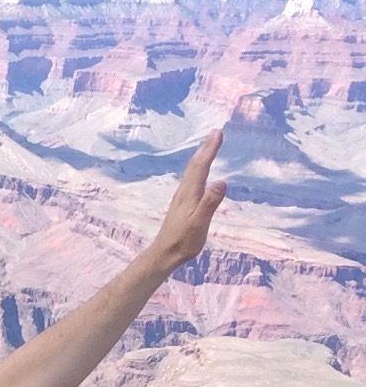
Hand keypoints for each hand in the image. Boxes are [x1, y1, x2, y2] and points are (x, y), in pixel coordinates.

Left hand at [147, 129, 227, 272]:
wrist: (165, 253)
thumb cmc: (184, 240)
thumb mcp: (199, 223)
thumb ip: (210, 203)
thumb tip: (222, 181)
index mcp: (189, 194)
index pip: (201, 167)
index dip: (210, 150)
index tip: (218, 133)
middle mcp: (183, 192)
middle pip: (195, 165)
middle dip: (206, 148)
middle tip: (215, 133)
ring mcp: (181, 198)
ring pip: (191, 172)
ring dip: (201, 157)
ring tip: (208, 147)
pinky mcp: (181, 204)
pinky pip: (191, 180)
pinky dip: (197, 170)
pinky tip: (198, 174)